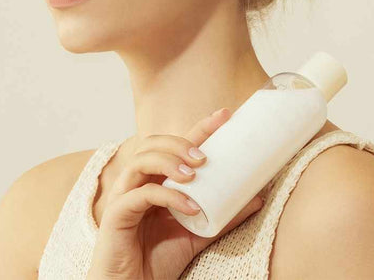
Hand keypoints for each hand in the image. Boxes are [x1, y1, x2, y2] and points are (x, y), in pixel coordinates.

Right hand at [86, 107, 263, 279]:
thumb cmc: (158, 258)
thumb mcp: (197, 233)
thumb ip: (222, 216)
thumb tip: (256, 197)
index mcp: (156, 179)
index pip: (177, 145)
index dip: (199, 127)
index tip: (224, 115)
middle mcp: (139, 181)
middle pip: (154, 143)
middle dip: (180, 143)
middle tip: (204, 156)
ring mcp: (125, 194)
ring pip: (141, 160)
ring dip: (169, 161)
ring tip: (194, 173)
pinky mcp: (117, 213)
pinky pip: (141, 195)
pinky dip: (167, 196)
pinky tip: (189, 206)